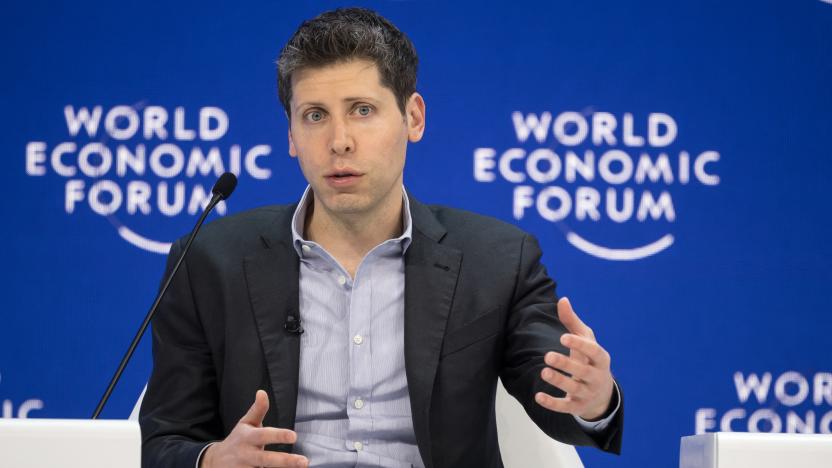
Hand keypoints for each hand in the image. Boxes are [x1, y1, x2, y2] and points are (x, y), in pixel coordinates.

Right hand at [201, 390, 307, 467]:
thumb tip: (262, 392)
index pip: (264, 435)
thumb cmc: (238, 439)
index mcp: (248, 437)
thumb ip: (257, 409)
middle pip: (266, 459)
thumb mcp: (245, 423)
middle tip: (304, 462)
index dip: (278, 436)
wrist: (215, 461)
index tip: (294, 436)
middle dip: (285, 461)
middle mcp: (246, 454)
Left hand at [535, 297, 614, 420]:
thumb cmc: (590, 359)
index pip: (593, 351)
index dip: (579, 344)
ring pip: (573, 389)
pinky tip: (538, 397)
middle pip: (582, 371)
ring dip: (558, 381)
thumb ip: (572, 321)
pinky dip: (552, 403)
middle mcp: (596, 377)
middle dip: (566, 364)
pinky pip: (565, 407)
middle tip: (548, 356)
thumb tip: (563, 299)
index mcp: (601, 359)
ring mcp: (587, 393)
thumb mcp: (586, 340)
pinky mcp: (577, 406)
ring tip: (543, 372)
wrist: (602, 394)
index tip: (563, 337)